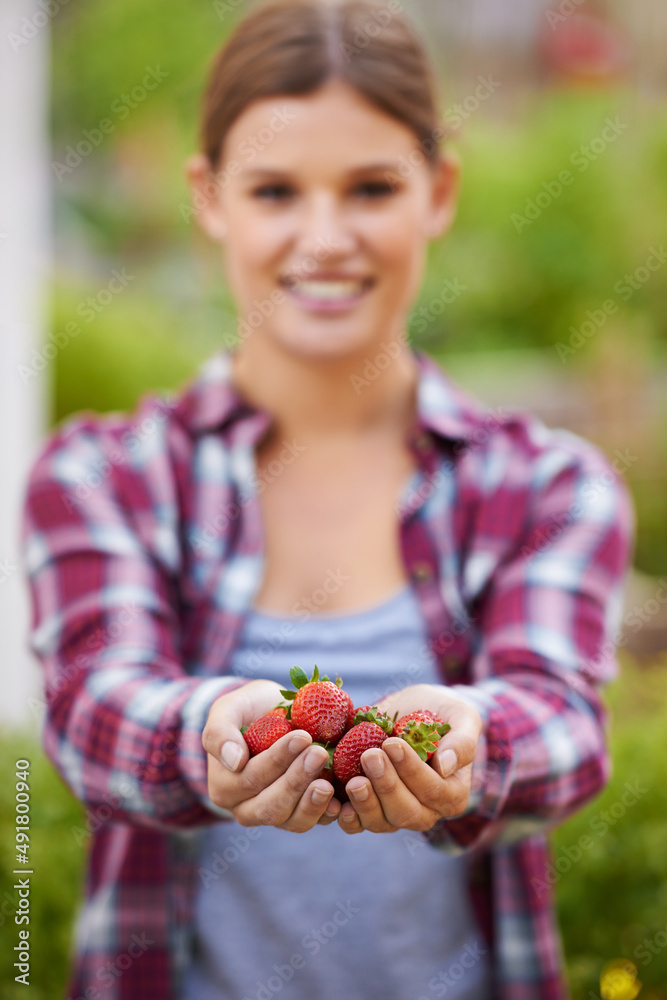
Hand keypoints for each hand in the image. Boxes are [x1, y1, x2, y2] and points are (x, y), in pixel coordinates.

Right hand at [202, 679, 341, 830]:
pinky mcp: (301, 813)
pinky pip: (314, 821)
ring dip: (312, 802)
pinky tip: (340, 800)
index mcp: (225, 787)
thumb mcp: (228, 710)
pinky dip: (327, 813)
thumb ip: (220, 733)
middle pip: (271, 806)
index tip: (302, 736)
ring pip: (293, 821)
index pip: (251, 779)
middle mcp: (248, 809)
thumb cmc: (247, 710)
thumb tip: (234, 762)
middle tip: (319, 753)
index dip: (277, 760)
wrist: (272, 714)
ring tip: (329, 782)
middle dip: (297, 781)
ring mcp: (277, 814)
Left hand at [336, 683, 482, 834]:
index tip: (392, 743)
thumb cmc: (442, 713)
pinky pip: (357, 824)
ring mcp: (394, 814)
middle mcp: (425, 811)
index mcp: (451, 794)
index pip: (433, 790)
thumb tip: (447, 765)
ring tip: (352, 780)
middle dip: (387, 785)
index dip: (412, 771)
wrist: (413, 712)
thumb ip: (462, 742)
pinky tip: (337, 802)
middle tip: (369, 756)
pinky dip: (346, 817)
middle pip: (406, 812)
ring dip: (365, 803)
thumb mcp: (461, 718)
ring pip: (381, 822)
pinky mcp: (369, 810)